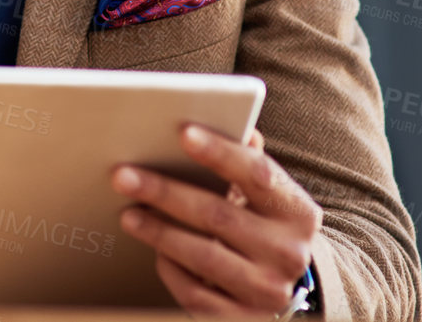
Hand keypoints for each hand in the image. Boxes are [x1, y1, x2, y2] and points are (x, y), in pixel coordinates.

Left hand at [111, 123, 321, 315]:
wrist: (283, 285)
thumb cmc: (262, 224)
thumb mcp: (266, 194)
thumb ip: (249, 158)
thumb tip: (234, 120)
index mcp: (298, 211)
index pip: (257, 173)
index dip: (220, 152)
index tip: (182, 132)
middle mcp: (289, 253)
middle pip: (219, 215)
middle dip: (166, 192)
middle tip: (124, 175)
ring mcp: (268, 291)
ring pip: (203, 256)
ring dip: (159, 232)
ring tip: (129, 214)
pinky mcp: (244, 321)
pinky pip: (197, 295)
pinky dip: (171, 271)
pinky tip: (156, 253)